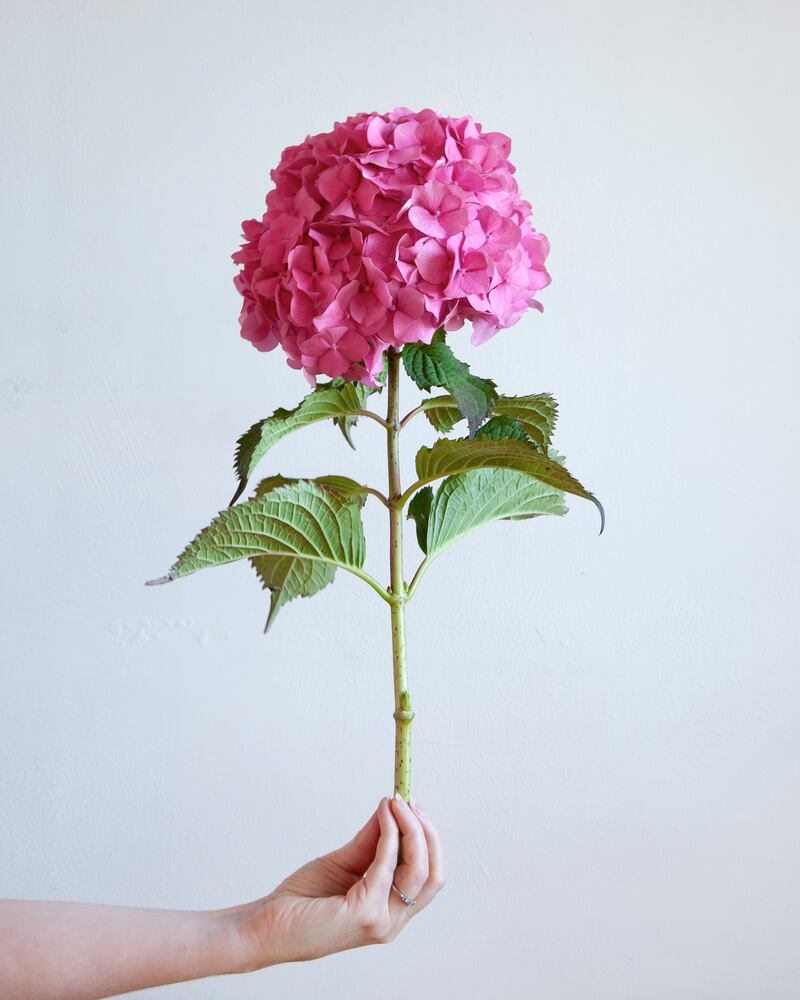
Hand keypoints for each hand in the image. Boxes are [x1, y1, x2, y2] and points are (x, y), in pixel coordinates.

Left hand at [233, 795, 444, 968]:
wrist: (267, 925)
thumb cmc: (302, 900)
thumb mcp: (344, 862)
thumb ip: (371, 840)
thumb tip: (391, 807)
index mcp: (390, 912)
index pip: (430, 876)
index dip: (427, 838)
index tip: (413, 805)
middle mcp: (392, 921)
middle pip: (434, 873)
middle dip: (427, 832)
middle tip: (409, 800)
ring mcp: (382, 921)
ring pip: (420, 870)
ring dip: (411, 828)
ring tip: (397, 802)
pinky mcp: (365, 914)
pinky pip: (388, 865)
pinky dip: (390, 834)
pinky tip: (383, 815)